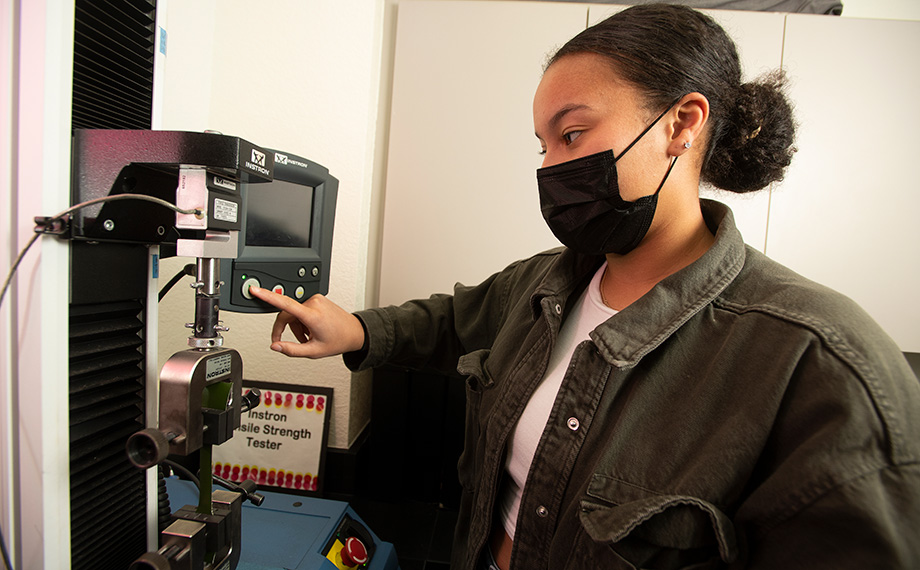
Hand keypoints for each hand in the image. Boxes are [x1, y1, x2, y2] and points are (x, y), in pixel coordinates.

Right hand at [248, 286, 365, 357]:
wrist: (354, 332)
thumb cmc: (338, 341)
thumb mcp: (313, 352)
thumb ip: (291, 350)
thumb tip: (275, 346)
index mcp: (312, 315)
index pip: (285, 303)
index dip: (267, 296)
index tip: (255, 290)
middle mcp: (314, 303)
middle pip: (286, 314)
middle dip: (286, 330)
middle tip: (294, 343)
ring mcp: (316, 299)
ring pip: (293, 313)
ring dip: (296, 327)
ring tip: (308, 337)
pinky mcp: (317, 299)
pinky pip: (301, 309)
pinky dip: (302, 321)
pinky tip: (311, 329)